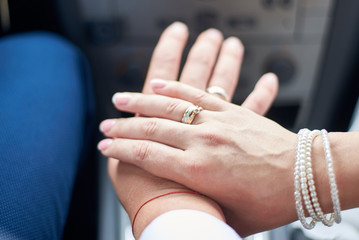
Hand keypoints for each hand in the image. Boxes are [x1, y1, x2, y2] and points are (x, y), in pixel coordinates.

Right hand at [99, 80, 294, 235]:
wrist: (306, 176)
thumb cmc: (270, 202)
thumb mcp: (229, 217)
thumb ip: (200, 211)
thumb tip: (180, 213)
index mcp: (198, 171)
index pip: (145, 155)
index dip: (119, 149)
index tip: (103, 146)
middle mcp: (202, 142)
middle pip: (151, 128)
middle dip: (122, 126)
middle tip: (104, 124)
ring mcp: (217, 122)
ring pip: (169, 105)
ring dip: (142, 100)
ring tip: (121, 98)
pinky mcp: (231, 111)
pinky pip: (197, 93)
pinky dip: (175, 87)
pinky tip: (159, 83)